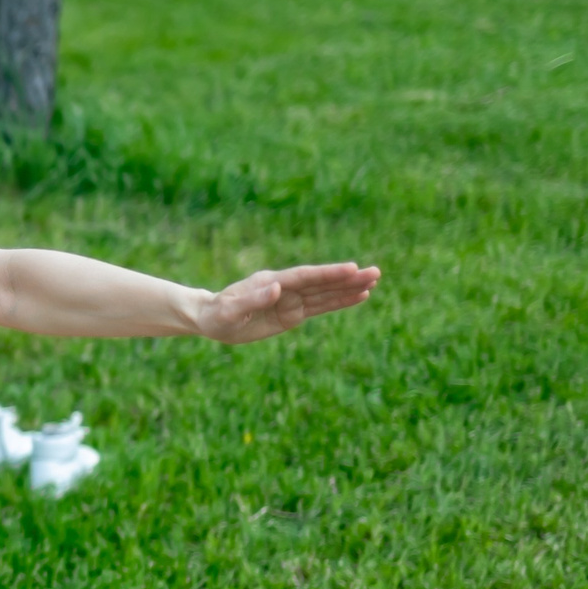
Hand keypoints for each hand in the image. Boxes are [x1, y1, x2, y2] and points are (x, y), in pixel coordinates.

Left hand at [196, 263, 379, 343]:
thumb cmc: (217, 315)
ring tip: (375, 281)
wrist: (211, 319)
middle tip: (376, 272)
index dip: (328, 273)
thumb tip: (276, 287)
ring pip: (325, 293)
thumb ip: (251, 300)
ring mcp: (291, 300)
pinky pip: (320, 307)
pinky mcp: (293, 313)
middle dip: (348, 278)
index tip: (351, 269)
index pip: (305, 276)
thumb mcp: (230, 311)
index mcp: (271, 282)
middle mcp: (285, 287)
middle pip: (321, 282)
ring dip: (349, 288)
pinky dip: (339, 301)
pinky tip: (359, 296)